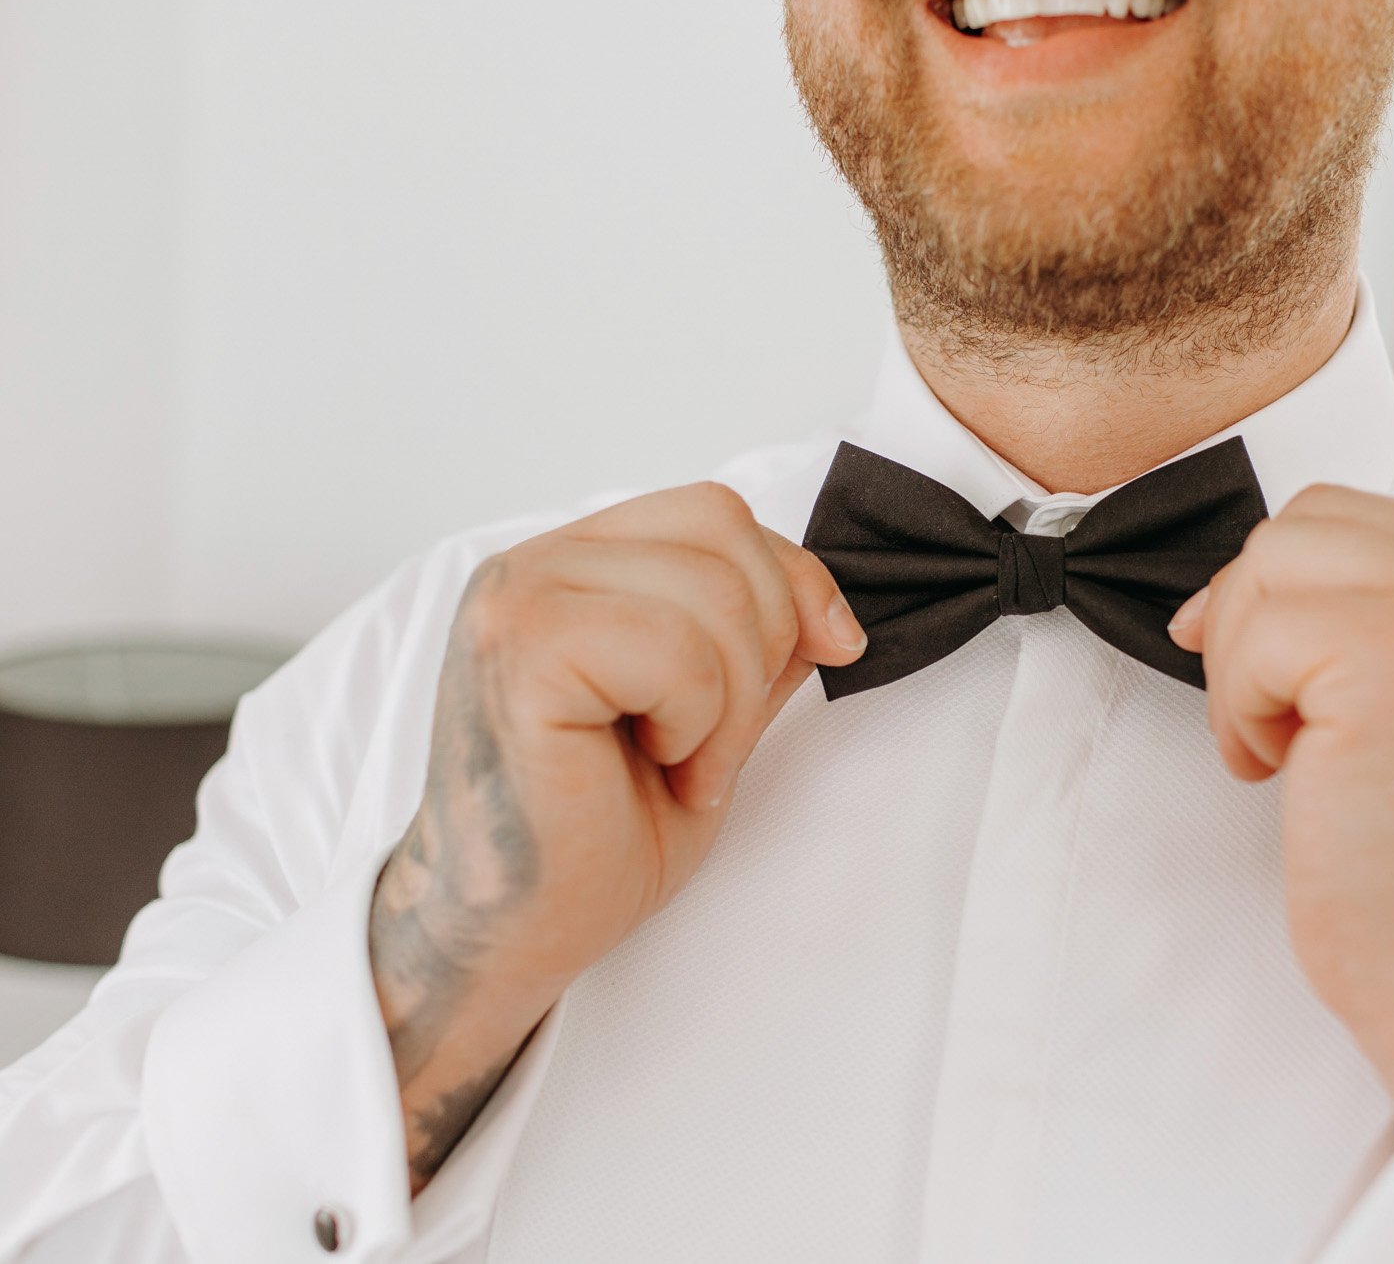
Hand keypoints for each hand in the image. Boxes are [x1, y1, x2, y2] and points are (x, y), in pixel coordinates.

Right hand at [368, 481, 866, 1192]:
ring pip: (715, 591)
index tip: (827, 656)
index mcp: (574, 563)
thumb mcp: (712, 717)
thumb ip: (757, 644)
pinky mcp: (519, 654)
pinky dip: (697, 721)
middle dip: (767, 648)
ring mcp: (518, 601)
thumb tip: (832, 612)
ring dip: (733, 701)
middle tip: (716, 747)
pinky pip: (674, 650)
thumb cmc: (597, 831)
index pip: (718, 512)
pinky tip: (656, 765)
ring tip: (683, 764)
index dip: (794, 580)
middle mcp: (534, 565)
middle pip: (726, 531)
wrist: (513, 929)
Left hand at [1167, 484, 1393, 1129]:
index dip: (1286, 598)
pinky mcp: (1393, 653)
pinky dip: (1240, 709)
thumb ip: (1365, 629)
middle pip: (1307, 520)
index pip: (1358, 520)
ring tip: (1285, 756)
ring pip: (1272, 557)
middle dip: (1256, 618)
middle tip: (1275, 727)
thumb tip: (1212, 598)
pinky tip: (1285, 777)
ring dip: (1244, 663)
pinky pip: (1255, 634)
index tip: (1278, 692)